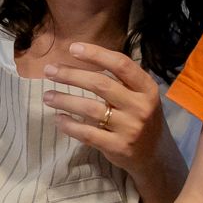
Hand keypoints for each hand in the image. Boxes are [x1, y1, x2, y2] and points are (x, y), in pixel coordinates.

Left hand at [42, 43, 170, 181]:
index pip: (121, 65)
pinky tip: (58, 118)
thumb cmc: (140, 117)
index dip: (96, 54)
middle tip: (50, 70)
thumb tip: (81, 59)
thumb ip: (119, 80)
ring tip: (47, 96)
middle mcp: (140, 106)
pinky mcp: (117, 146)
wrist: (155, 154)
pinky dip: (70, 125)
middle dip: (71, 75)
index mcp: (147, 88)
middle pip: (100, 84)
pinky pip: (87, 133)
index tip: (72, 48)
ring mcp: (129, 128)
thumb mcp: (140, 95)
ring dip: (65, 100)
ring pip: (90, 109)